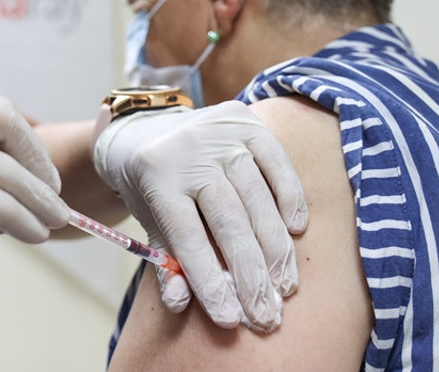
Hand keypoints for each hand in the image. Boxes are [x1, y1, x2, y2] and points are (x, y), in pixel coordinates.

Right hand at [0, 95, 69, 371]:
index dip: (5, 137)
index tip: (23, 165)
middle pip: (1, 119)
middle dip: (33, 152)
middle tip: (49, 186)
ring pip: (12, 171)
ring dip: (39, 199)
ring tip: (54, 220)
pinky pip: (9, 207)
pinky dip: (28, 222)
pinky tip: (35, 236)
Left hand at [92, 100, 307, 330]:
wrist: (143, 128)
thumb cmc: (149, 184)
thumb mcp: (148, 217)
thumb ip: (166, 258)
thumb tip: (181, 303)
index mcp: (156, 175)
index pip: (187, 236)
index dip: (209, 280)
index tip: (229, 318)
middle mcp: (188, 150)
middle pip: (228, 219)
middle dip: (250, 273)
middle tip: (266, 314)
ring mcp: (218, 132)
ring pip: (256, 196)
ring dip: (275, 246)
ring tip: (284, 286)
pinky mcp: (245, 120)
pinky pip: (276, 162)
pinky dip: (289, 197)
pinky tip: (295, 232)